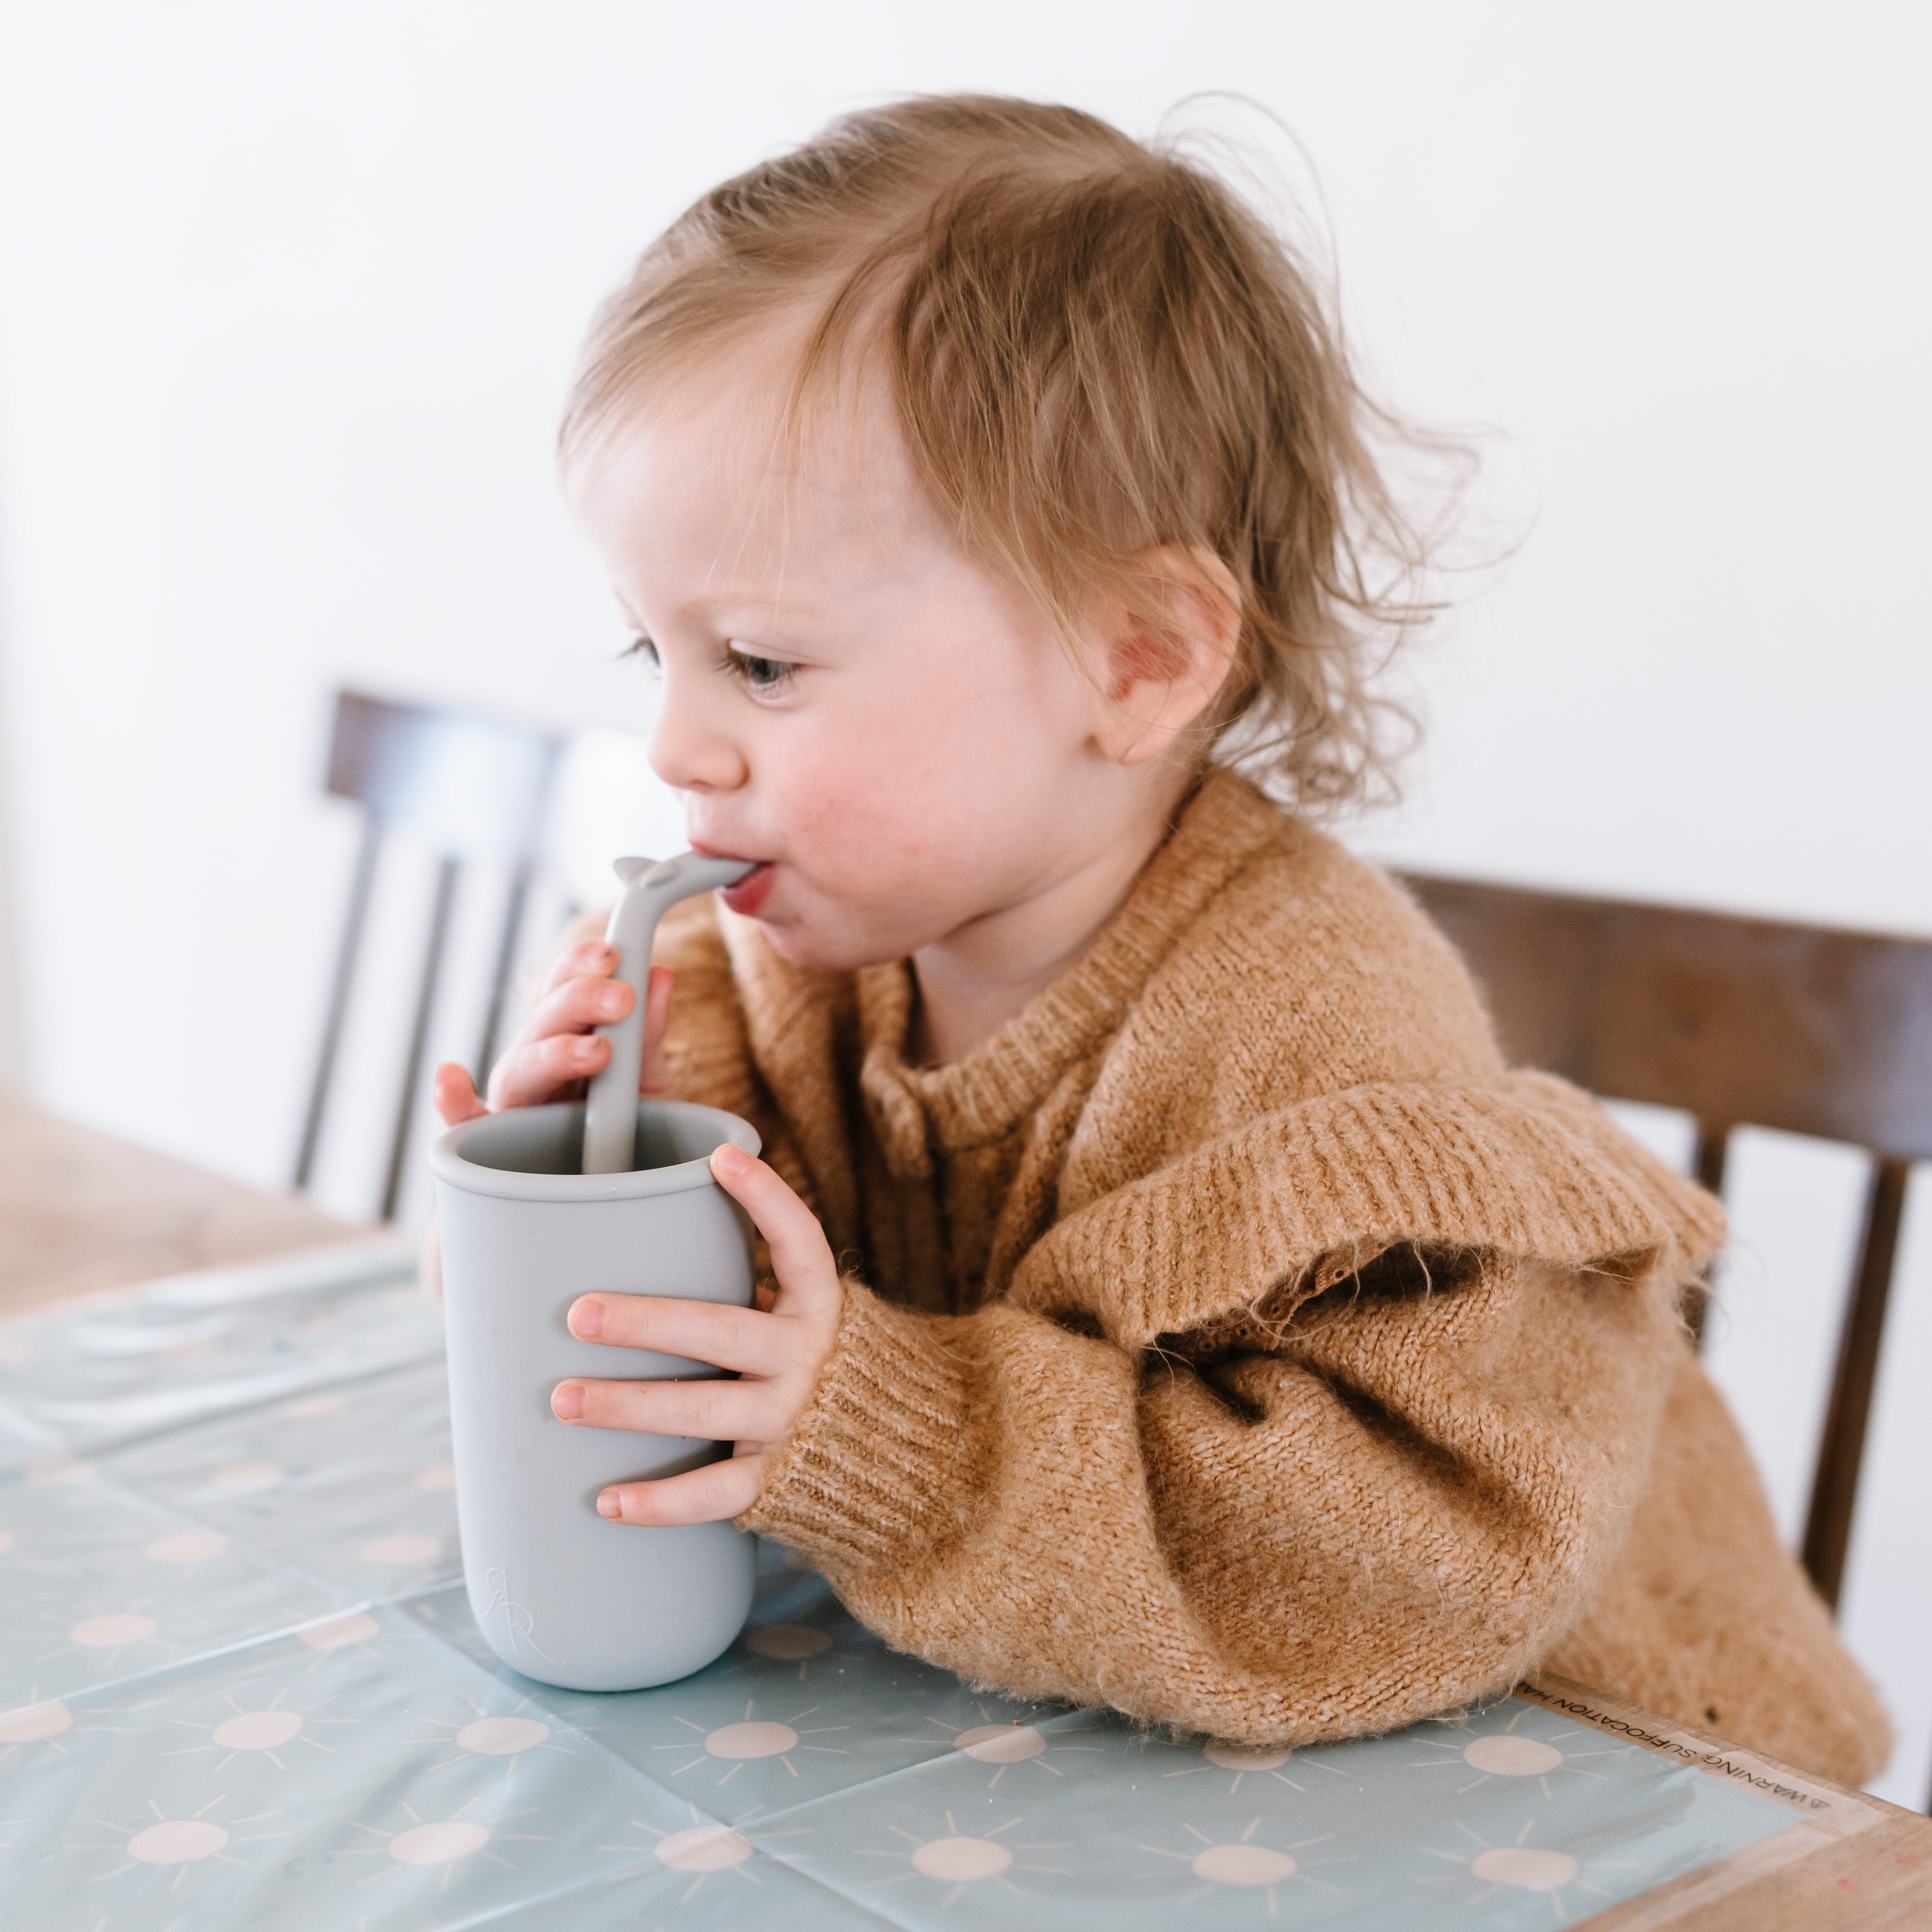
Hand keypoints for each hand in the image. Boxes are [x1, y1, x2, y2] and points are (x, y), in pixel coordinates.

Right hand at [433, 940, 674, 1126]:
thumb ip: (648, 1030)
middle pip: (547, 1020)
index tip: (612, 954)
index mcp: (567, 1030)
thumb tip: (660, 975)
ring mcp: (515, 1100)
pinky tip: (449, 1078)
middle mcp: (535, 1057)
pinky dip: (454, 1101)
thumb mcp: (645, 1072)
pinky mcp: (496, 1143)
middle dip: (582, 1002)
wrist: (623, 1179)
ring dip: (554, 1053)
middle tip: (622, 999)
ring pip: (522, 1066)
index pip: (567, 983)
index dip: (584, 964)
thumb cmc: (628, 1118)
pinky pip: (468, 1124)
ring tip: (595, 1051)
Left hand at [549, 1143, 843, 1524]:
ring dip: (628, 1405)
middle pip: (721, 1332)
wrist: (907, 1455)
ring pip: (703, 1410)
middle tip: (580, 1314)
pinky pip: (714, 1491)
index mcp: (820, 1307)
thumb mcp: (807, 1318)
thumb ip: (754, 1293)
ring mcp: (792, 1419)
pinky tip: (607, 1500)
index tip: (722, 1157)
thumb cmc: (827, 1367)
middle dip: (646, 1322)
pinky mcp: (779, 1478)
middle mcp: (808, 1358)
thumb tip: (652, 1246)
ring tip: (564, 1399)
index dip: (767, 1199)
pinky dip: (660, 1502)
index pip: (801, 1242)